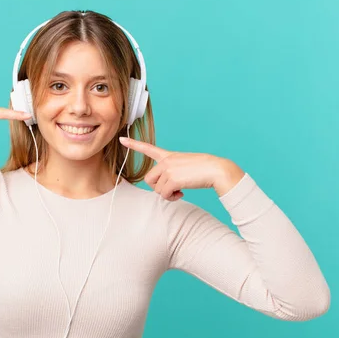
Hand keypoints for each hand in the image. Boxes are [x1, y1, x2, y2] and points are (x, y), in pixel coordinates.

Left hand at [119, 137, 238, 200]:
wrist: (216, 170)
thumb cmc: (203, 170)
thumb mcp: (184, 166)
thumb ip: (171, 172)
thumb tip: (164, 189)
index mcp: (169, 155)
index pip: (148, 148)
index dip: (134, 144)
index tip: (122, 139)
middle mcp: (166, 161)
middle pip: (149, 180)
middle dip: (159, 188)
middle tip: (173, 189)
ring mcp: (168, 169)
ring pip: (157, 189)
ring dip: (167, 194)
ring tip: (180, 190)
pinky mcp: (172, 178)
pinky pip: (164, 194)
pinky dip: (173, 197)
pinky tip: (182, 192)